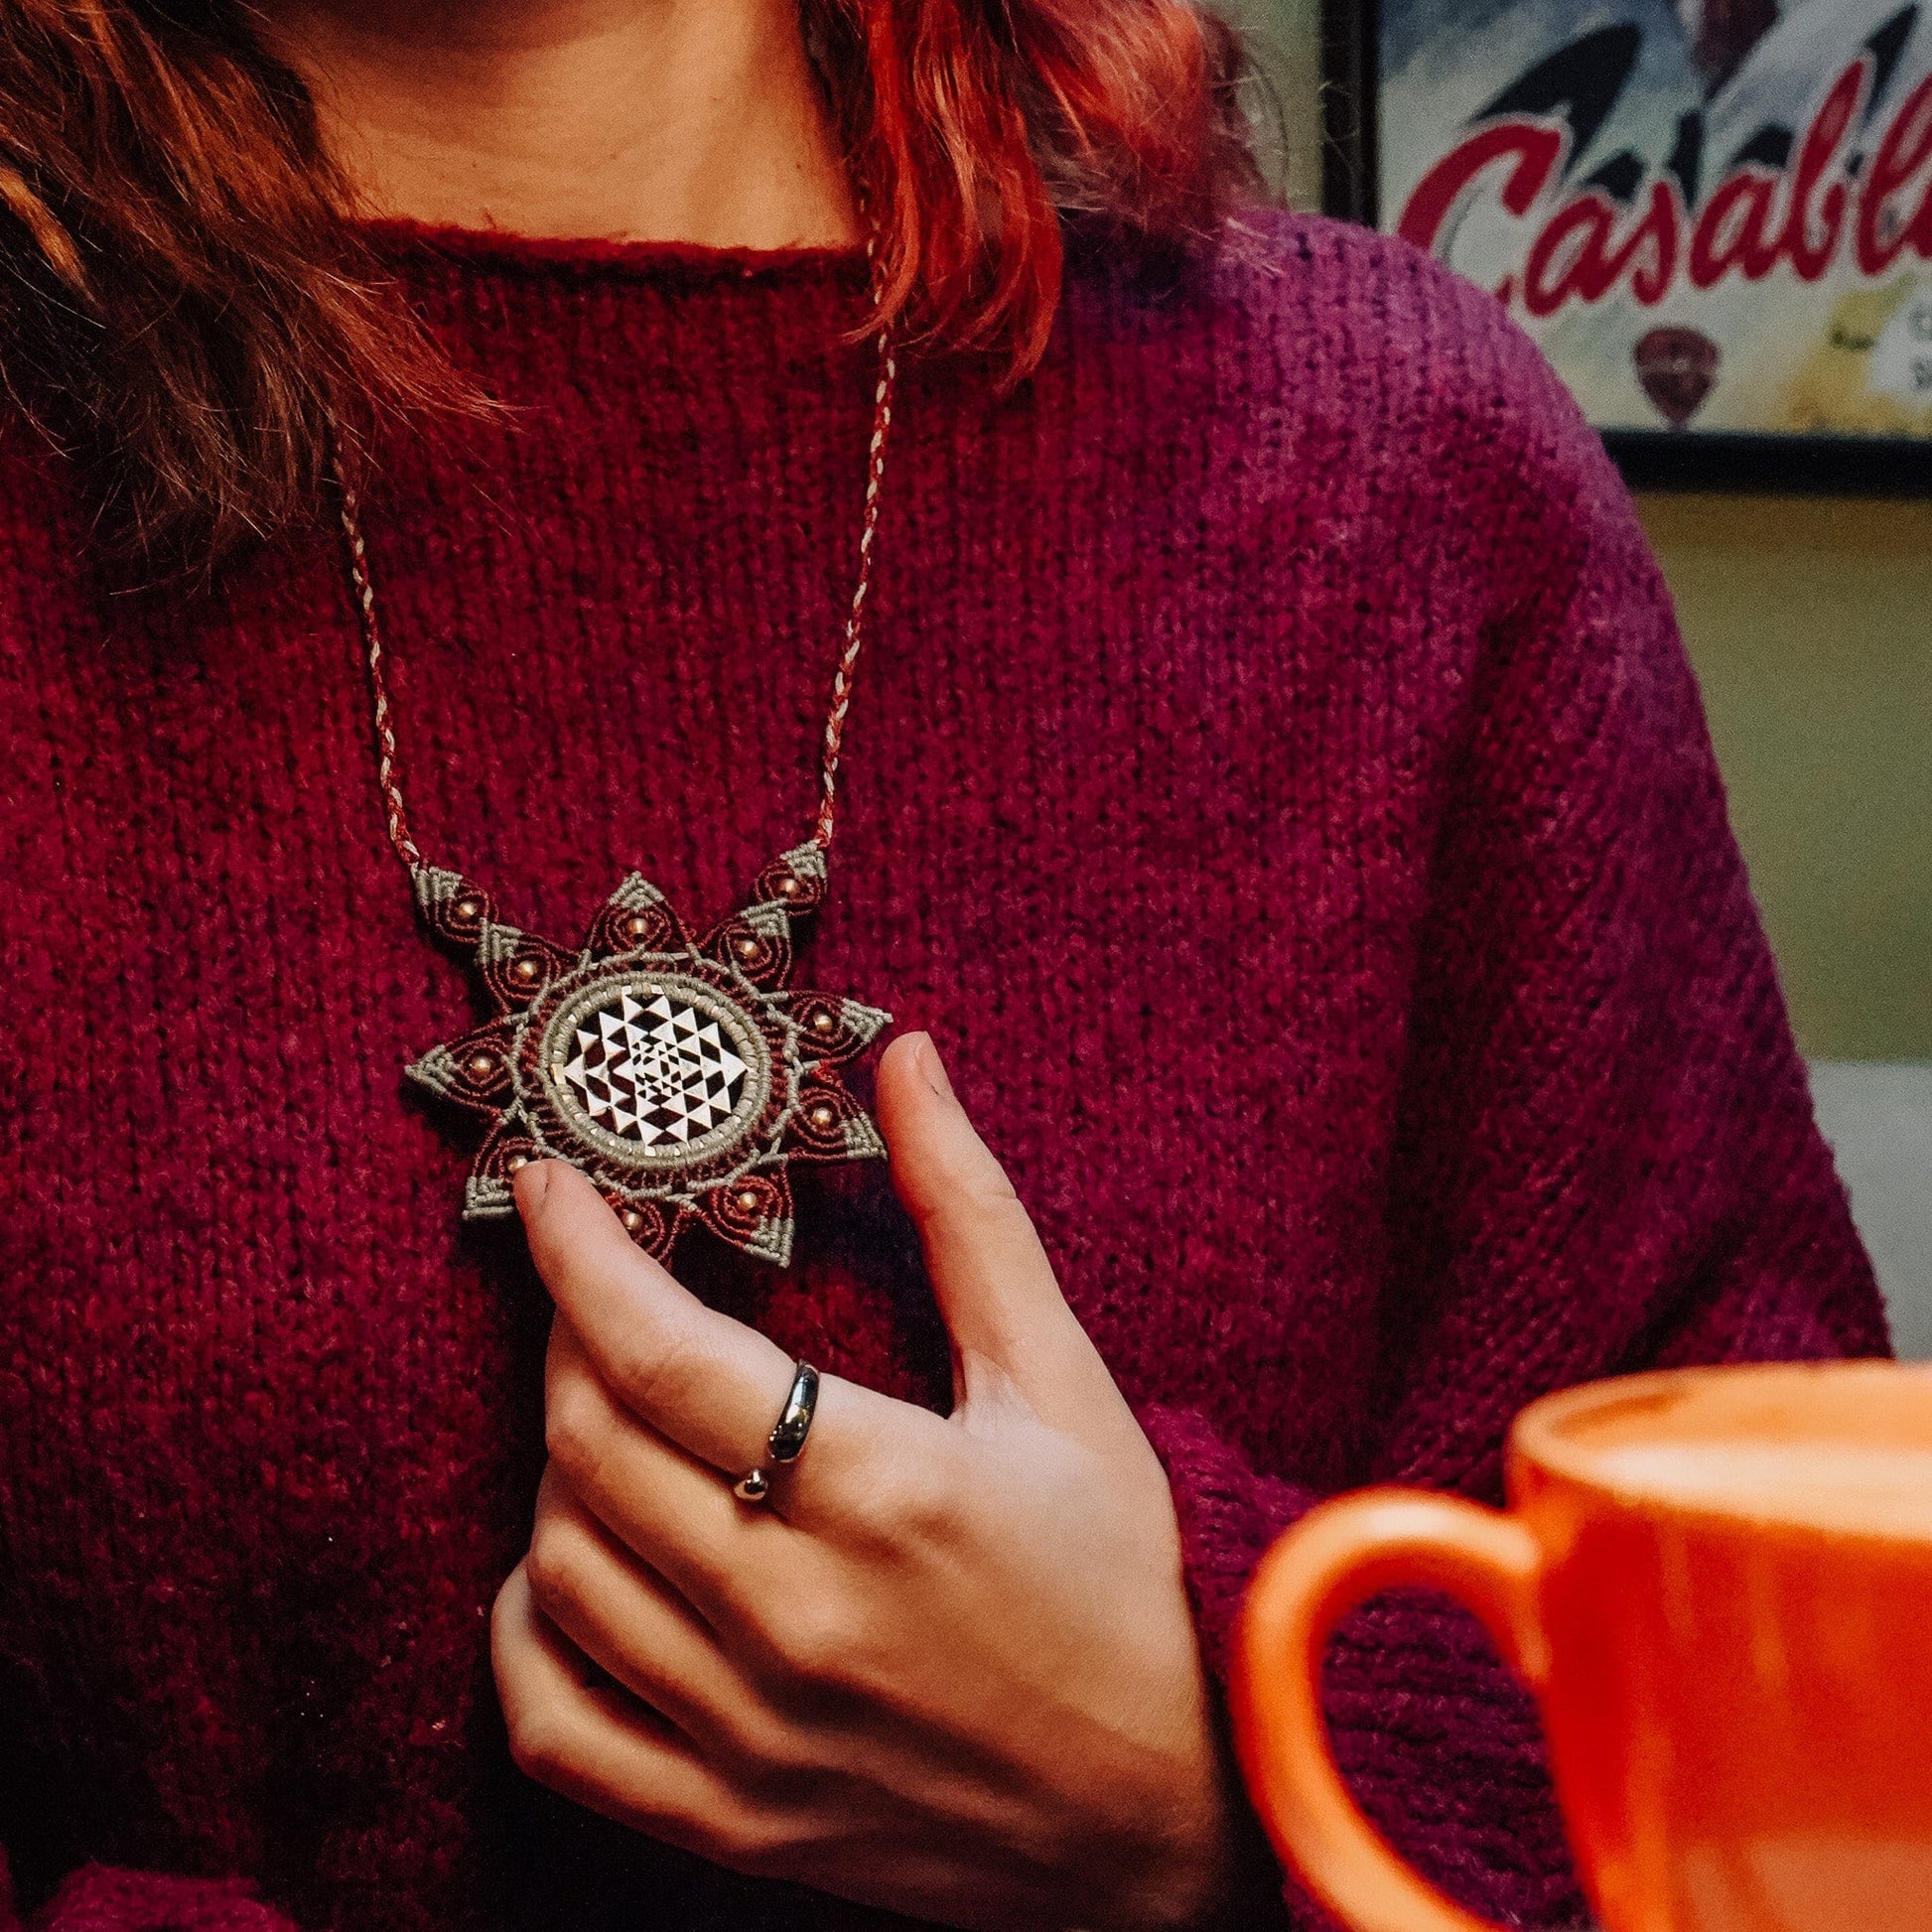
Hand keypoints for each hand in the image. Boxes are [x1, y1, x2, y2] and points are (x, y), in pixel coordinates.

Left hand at [491, 1032, 1237, 1929]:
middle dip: (570, 1341)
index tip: (548, 1186)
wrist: (1171, 1807)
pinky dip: (527, 1636)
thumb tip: (903, 1056)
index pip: (663, 1354)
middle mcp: (799, 1615)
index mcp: (885, 1490)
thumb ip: (967, 1211)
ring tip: (619, 1422)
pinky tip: (575, 1574)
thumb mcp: (1063, 1380)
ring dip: (559, 1471)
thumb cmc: (1124, 1576)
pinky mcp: (730, 1821)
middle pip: (590, 1449)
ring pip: (559, 1573)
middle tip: (606, 1295)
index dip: (581, 1253)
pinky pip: (553, 1729)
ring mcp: (753, 1733)